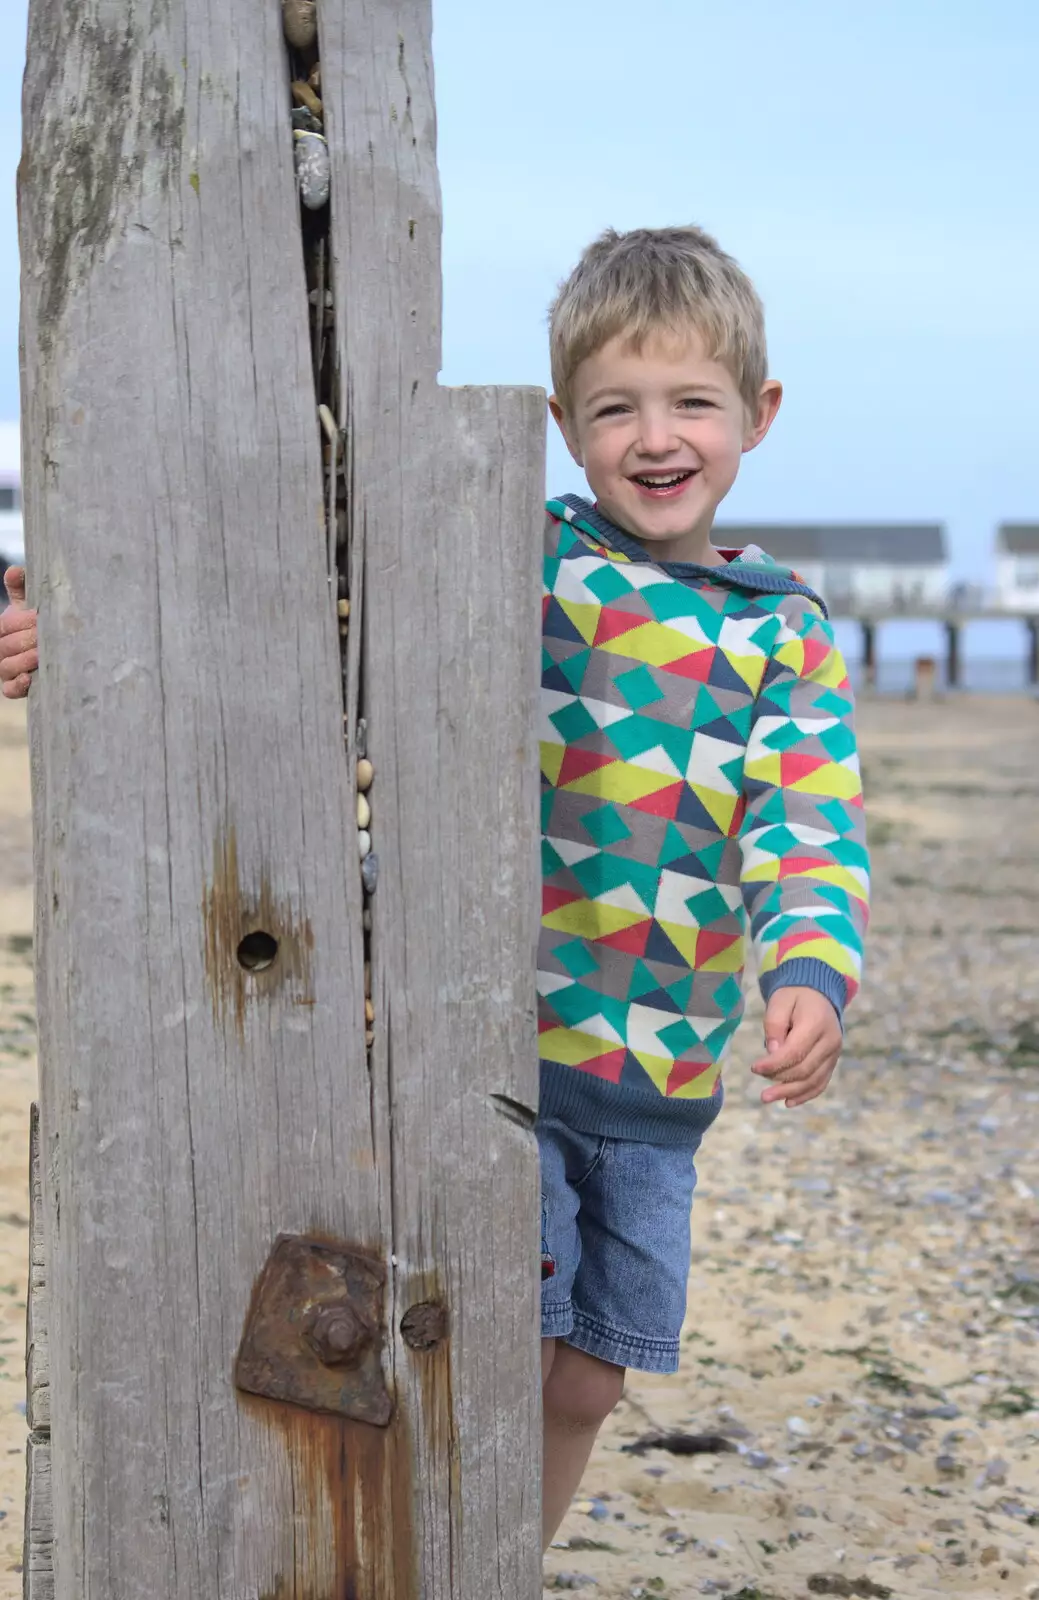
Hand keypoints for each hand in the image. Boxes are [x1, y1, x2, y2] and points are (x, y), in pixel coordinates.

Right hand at [0, 567, 37, 698]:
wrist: (62, 648)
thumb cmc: (43, 623)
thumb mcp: (33, 604)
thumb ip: (23, 588)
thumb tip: (15, 571)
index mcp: (3, 629)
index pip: (5, 626)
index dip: (20, 622)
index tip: (39, 618)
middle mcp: (2, 650)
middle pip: (7, 646)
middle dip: (27, 640)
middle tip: (46, 637)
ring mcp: (7, 670)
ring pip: (7, 667)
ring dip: (24, 661)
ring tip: (41, 655)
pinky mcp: (16, 688)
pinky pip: (10, 690)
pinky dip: (18, 685)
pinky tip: (30, 678)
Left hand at [751, 986, 841, 1107]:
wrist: (817, 993)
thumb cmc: (793, 996)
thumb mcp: (779, 1002)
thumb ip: (774, 1025)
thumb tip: (772, 1053)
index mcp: (816, 1023)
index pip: (795, 1051)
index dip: (774, 1064)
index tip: (754, 1068)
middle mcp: (830, 1041)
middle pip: (805, 1069)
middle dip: (780, 1081)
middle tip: (760, 1087)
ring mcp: (834, 1053)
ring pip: (814, 1080)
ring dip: (790, 1092)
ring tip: (768, 1098)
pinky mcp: (832, 1061)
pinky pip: (821, 1082)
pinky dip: (806, 1094)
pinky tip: (789, 1102)